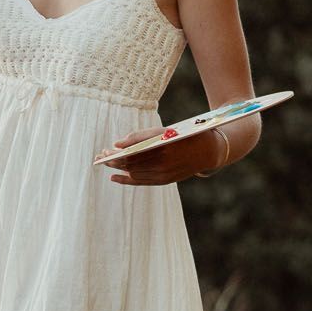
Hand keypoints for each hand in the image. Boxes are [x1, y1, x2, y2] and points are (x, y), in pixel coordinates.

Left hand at [101, 125, 224, 187]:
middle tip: (101, 154)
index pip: (137, 147)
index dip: (121, 148)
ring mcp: (165, 171)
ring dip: (118, 168)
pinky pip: (142, 181)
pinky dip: (126, 180)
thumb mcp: (168, 129)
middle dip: (115, 158)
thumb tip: (119, 143)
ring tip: (106, 163)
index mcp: (167, 141)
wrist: (210, 151)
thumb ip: (144, 136)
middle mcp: (165, 158)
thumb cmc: (186, 134)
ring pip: (135, 171)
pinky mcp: (165, 180)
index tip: (110, 147)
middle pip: (133, 160)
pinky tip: (114, 178)